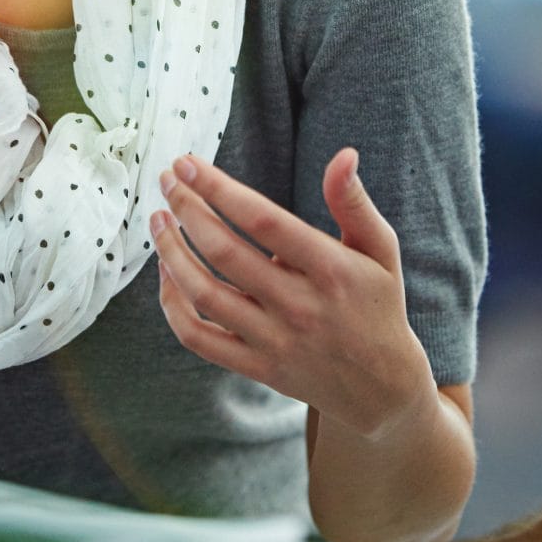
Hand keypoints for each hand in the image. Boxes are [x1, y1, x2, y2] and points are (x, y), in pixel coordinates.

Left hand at [150, 149, 433, 436]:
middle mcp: (300, 306)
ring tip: (159, 220)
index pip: (263, 220)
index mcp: (331, 270)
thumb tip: (344, 155)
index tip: (188, 164)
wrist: (382, 387)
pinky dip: (173, 305)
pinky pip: (199, 338)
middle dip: (187, 209)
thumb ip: (353, 202)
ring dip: (171, 253)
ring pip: (204, 295)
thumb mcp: (380, 249)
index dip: (220, 190)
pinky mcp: (257, 367)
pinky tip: (167, 273)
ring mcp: (274, 341)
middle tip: (168, 181)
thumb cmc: (378, 305)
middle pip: (225, 253)